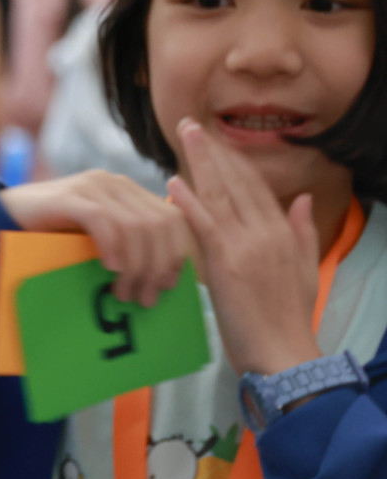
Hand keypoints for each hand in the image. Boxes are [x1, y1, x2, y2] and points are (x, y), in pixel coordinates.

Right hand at [0, 169, 193, 306]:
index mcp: (128, 191)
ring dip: (136, 266)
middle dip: (157, 266)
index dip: (176, 253)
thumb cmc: (54, 234)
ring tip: (124, 292)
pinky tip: (108, 268)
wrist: (4, 217)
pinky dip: (112, 247)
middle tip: (146, 298)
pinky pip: (103, 221)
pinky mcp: (69, 196)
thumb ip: (128, 241)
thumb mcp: (100, 236)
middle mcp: (115, 183)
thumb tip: (163, 275)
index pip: (172, 218)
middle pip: (159, 224)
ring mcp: (92, 186)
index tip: (167, 286)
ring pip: (135, 226)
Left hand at [169, 119, 320, 375]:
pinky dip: (189, 201)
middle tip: (190, 124)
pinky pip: (205, 225)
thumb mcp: (304, 269)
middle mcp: (267, 232)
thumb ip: (301, 231)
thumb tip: (301, 197)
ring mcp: (247, 245)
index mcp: (283, 232)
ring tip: (183, 135)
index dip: (234, 159)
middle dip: (214, 150)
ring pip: (221, 194)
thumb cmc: (288, 319)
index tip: (216, 139)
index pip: (256, 186)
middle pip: (237, 181)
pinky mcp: (227, 263)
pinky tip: (173, 182)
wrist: (283, 354)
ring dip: (200, 162)